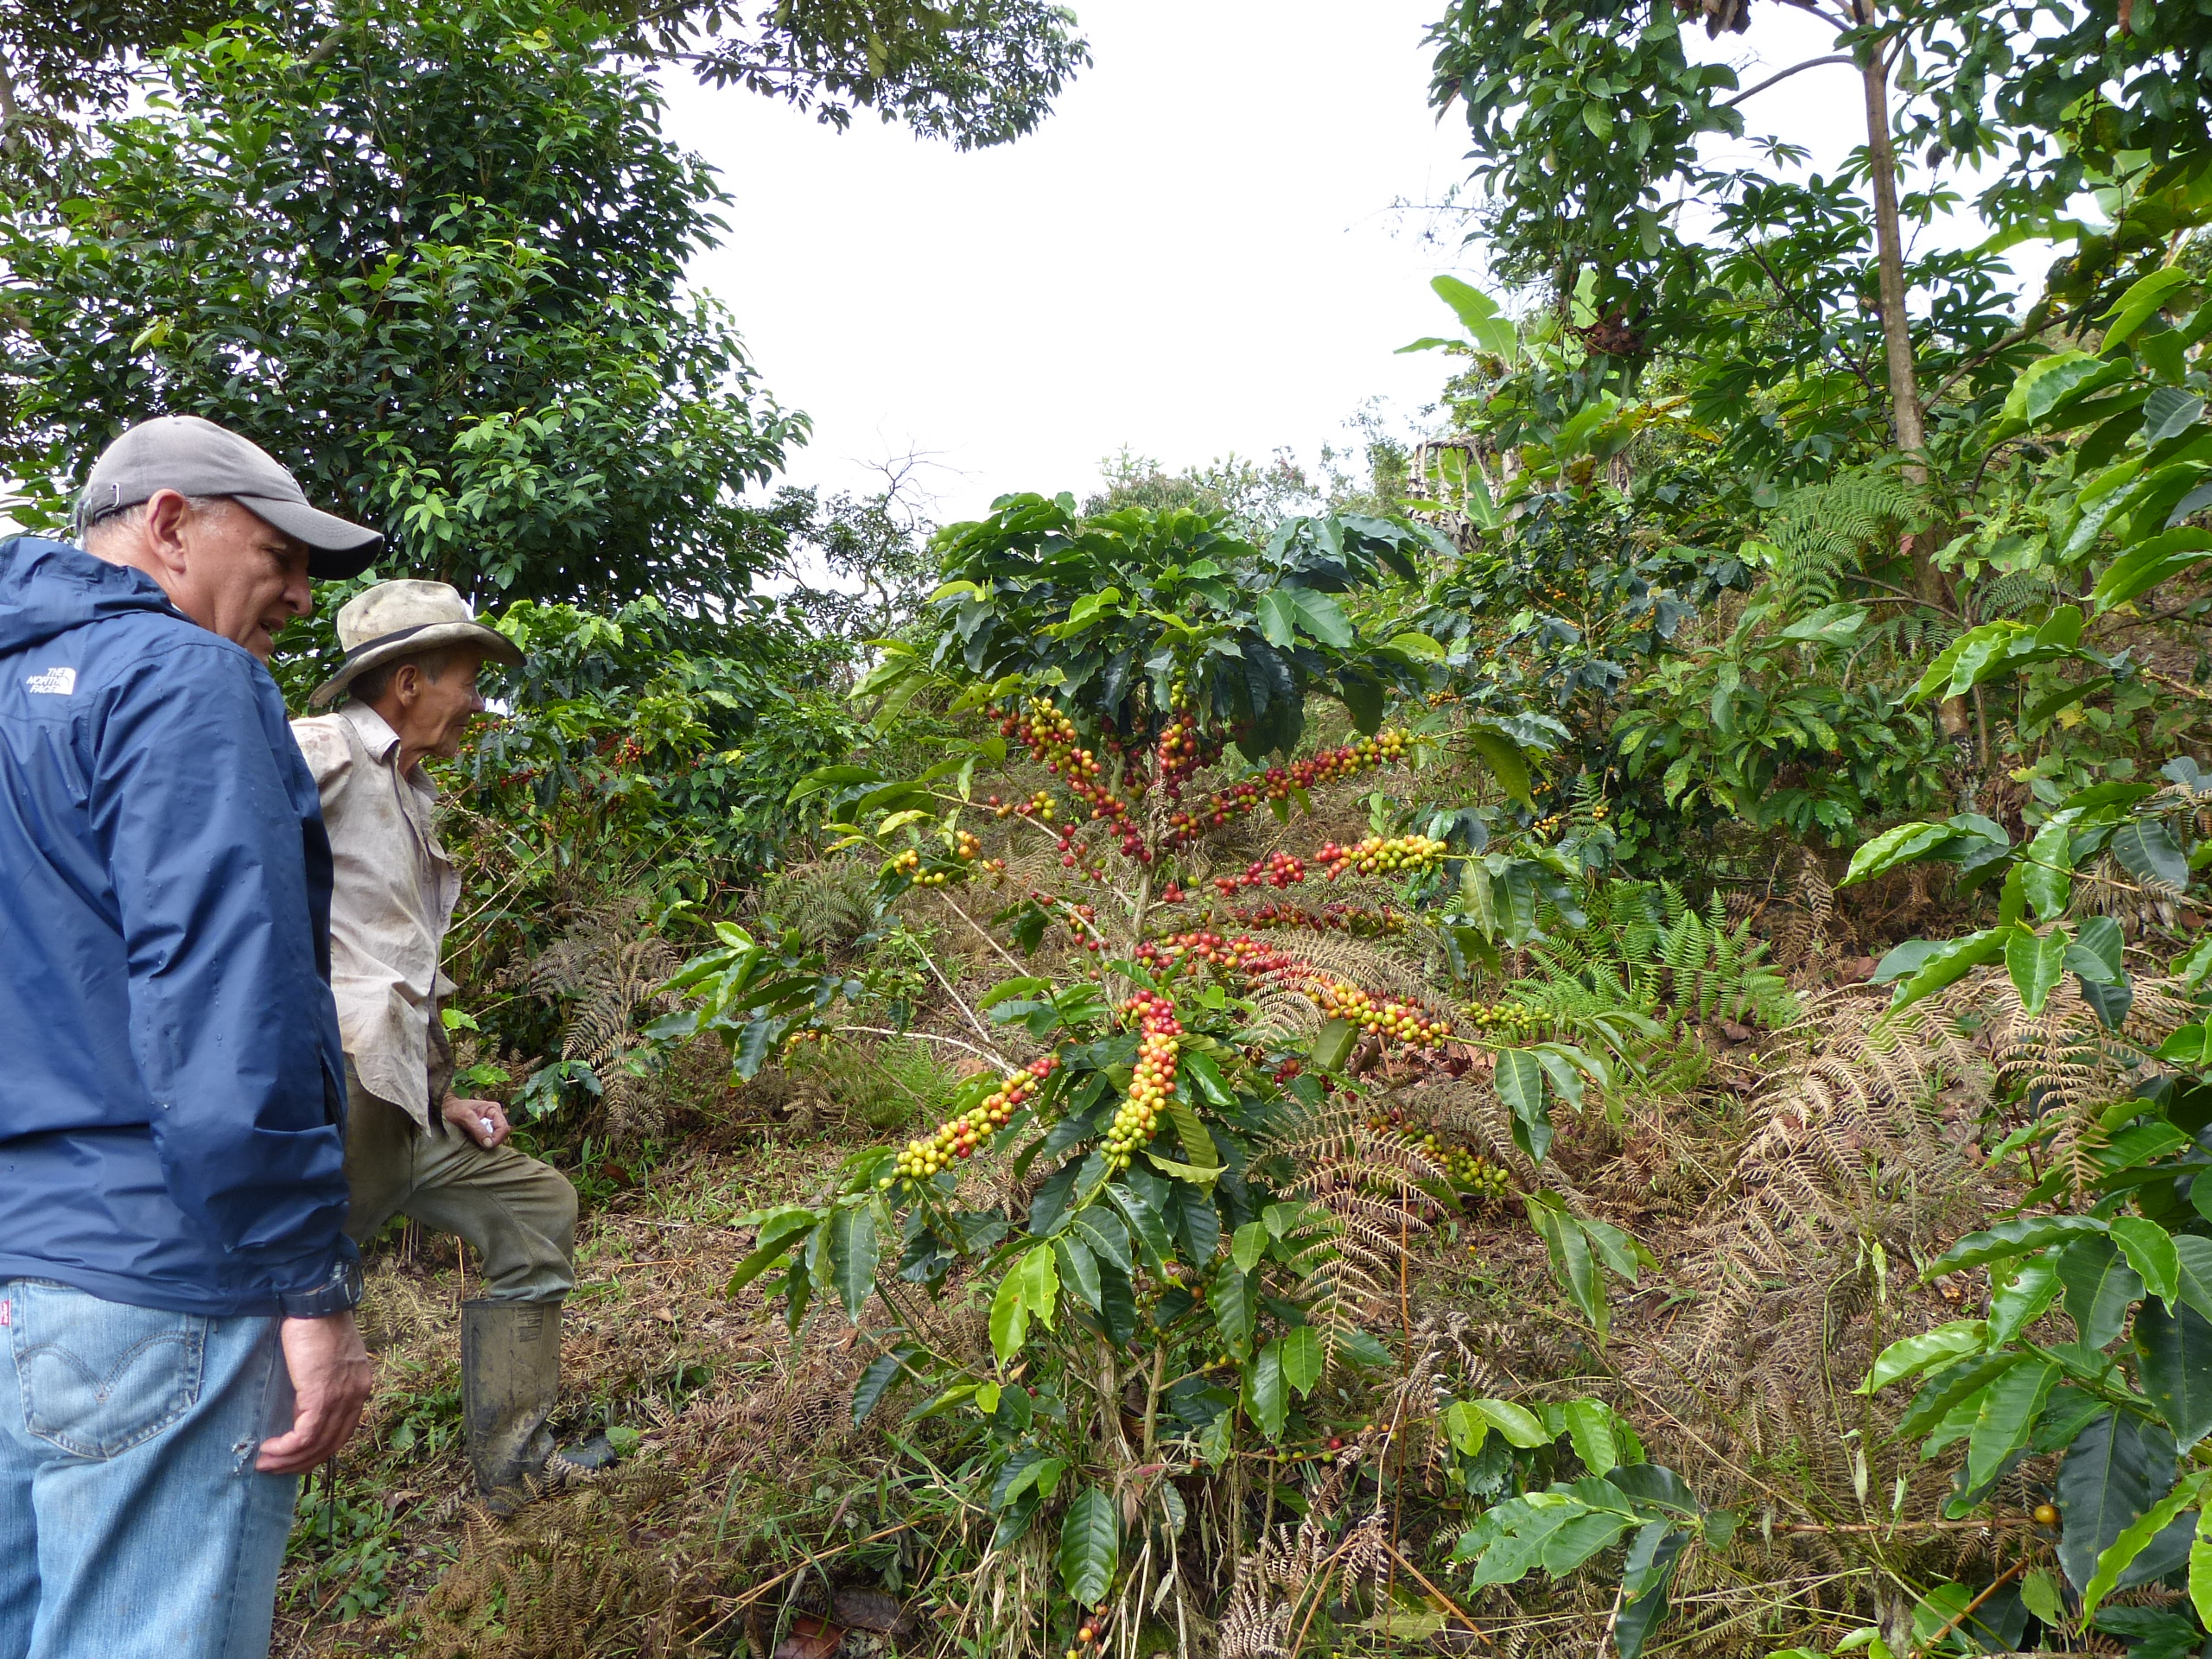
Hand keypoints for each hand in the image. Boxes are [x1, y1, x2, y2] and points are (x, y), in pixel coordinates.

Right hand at [257, 1311, 373, 1473]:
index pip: (343, 1432)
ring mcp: (341, 1398)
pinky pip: (304, 1436)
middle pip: (331, 1445)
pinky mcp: (321, 1396)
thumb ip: (320, 1385)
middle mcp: (356, 1396)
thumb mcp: (325, 1362)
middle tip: (275, 1468)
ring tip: (265, 1463)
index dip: (318, 1450)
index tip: (295, 1457)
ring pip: (316, 1445)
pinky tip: (269, 1449)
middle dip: (302, 1462)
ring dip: (288, 1460)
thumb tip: (300, 1409)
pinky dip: (286, 1448)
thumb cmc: (315, 1326)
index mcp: (359, 1388)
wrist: (316, 1305)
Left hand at [442, 1094, 509, 1147]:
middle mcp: (495, 1116)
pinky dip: (482, 1144)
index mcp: (494, 1109)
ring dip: (487, 1143)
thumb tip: (489, 1144)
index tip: (487, 1146)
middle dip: (492, 1141)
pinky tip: (474, 1143)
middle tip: (480, 1146)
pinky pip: (488, 1140)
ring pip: (495, 1138)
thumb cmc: (454, 1109)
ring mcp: (490, 1124)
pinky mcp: (484, 1131)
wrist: (444, 1108)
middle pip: (502, 1134)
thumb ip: (477, 1129)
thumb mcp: (465, 1117)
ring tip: (475, 1144)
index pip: (503, 1127)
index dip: (497, 1138)